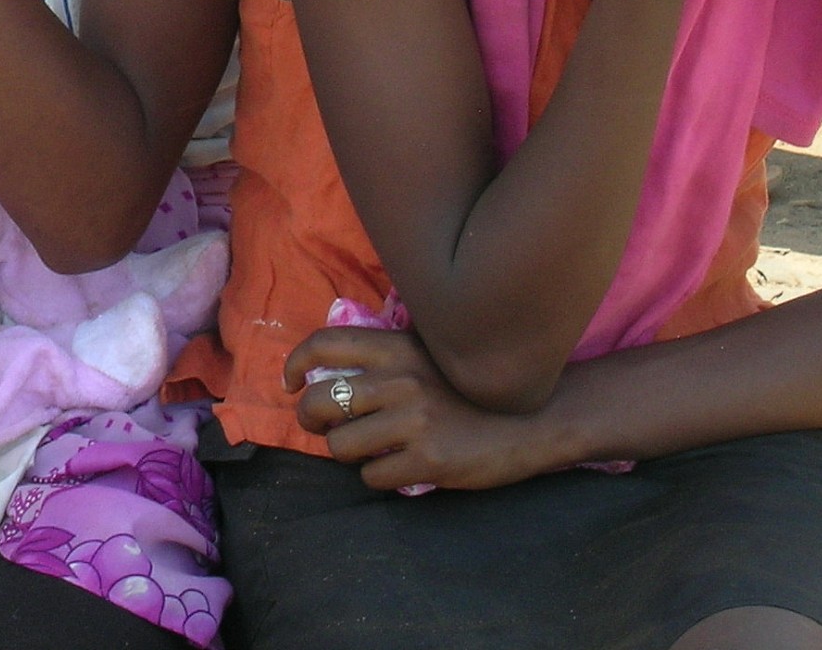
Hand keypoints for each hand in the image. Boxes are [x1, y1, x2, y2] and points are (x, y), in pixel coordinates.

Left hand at [286, 328, 554, 490]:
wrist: (531, 420)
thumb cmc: (470, 387)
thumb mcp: (427, 353)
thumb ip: (383, 356)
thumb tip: (327, 370)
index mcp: (395, 347)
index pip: (323, 344)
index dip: (294, 364)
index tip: (290, 384)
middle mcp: (399, 379)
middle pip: (318, 402)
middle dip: (311, 420)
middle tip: (322, 428)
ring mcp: (413, 420)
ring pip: (340, 446)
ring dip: (348, 454)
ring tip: (370, 450)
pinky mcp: (428, 460)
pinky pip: (372, 477)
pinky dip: (379, 477)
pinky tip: (400, 468)